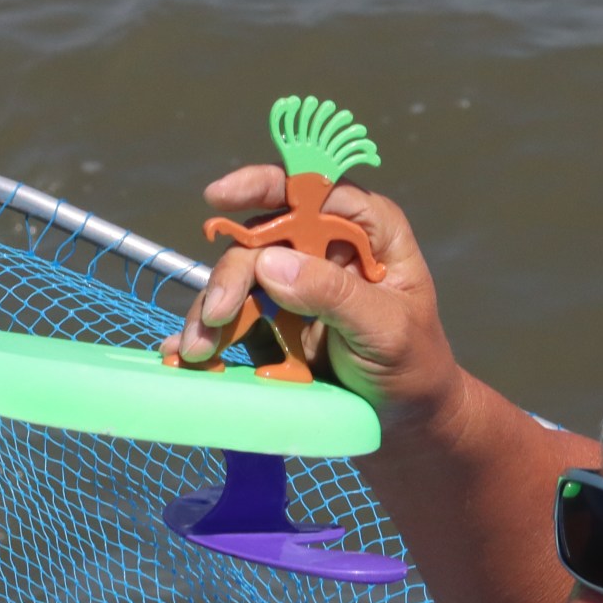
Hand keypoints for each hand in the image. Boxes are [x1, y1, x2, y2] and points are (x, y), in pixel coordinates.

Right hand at [165, 165, 464, 430]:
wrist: (405, 418)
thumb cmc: (413, 363)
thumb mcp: (386, 328)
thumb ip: (334, 294)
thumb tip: (271, 262)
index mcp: (368, 229)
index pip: (314, 188)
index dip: (265, 183)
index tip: (221, 196)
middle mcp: (327, 243)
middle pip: (264, 235)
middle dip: (233, 273)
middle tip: (216, 315)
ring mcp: (296, 279)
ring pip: (240, 275)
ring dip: (212, 309)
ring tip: (198, 349)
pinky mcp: (274, 317)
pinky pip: (234, 314)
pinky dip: (209, 331)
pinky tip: (189, 351)